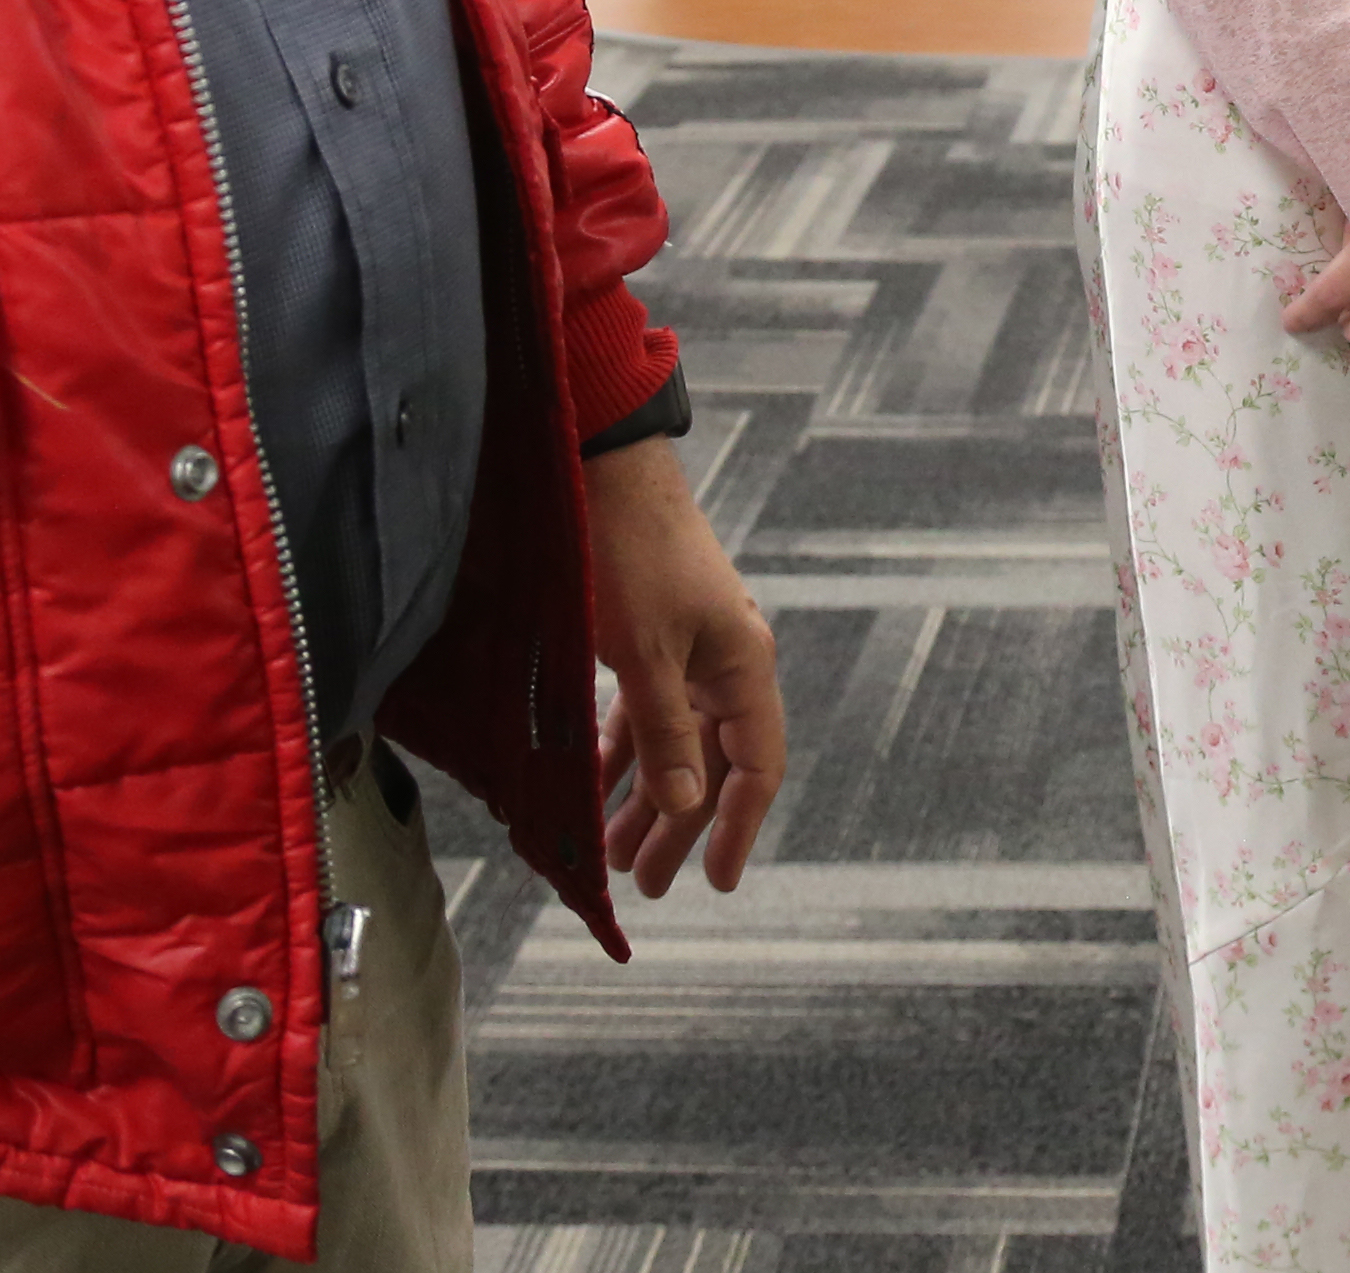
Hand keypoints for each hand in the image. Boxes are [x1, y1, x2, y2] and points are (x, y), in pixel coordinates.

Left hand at [583, 438, 783, 897]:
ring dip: (642, 793)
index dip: (738, 828)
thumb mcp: (644, 653)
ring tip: (607, 848)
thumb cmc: (628, 552)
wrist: (602, 465)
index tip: (718, 884)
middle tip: (641, 882)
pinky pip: (644, 707)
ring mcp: (690, 644)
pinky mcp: (652, 631)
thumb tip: (681, 806)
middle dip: (677, 826)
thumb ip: (664, 733)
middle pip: (711, 761)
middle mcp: (725, 658)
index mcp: (744, 663)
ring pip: (673, 738)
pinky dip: (621, 746)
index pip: (756, 766)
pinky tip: (593, 778)